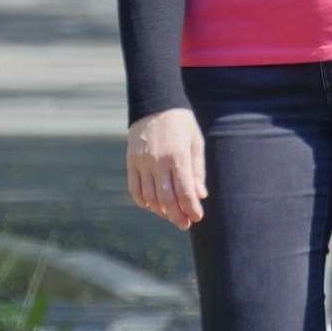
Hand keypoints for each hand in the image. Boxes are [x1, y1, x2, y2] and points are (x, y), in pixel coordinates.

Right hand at [126, 108, 207, 230]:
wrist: (155, 105)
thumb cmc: (181, 125)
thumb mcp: (195, 143)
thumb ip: (197, 170)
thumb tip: (200, 196)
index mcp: (178, 156)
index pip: (184, 190)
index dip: (191, 207)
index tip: (197, 218)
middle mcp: (158, 161)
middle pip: (166, 198)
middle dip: (177, 215)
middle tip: (185, 225)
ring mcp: (142, 163)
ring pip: (149, 196)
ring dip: (161, 211)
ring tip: (172, 216)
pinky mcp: (131, 162)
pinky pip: (135, 189)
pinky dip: (143, 202)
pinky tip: (153, 207)